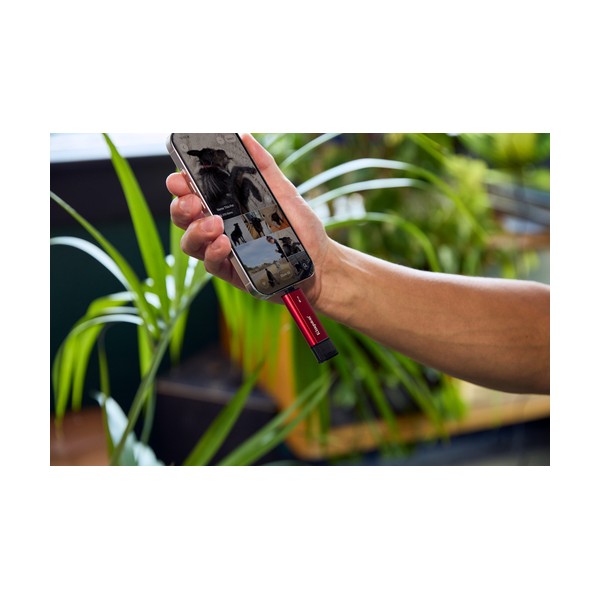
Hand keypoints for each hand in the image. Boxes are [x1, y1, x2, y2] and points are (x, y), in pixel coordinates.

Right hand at [167, 133, 333, 306]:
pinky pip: (210, 263)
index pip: (193, 192)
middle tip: (194, 202)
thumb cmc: (299, 226)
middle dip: (181, 206)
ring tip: (215, 224)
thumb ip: (263, 166)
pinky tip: (225, 243)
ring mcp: (222, 250)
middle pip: (183, 216)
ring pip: (190, 242)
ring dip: (196, 230)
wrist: (319, 261)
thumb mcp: (283, 191)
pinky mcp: (230, 271)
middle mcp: (218, 226)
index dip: (180, 183)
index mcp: (226, 204)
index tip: (180, 178)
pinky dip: (213, 252)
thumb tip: (245, 137)